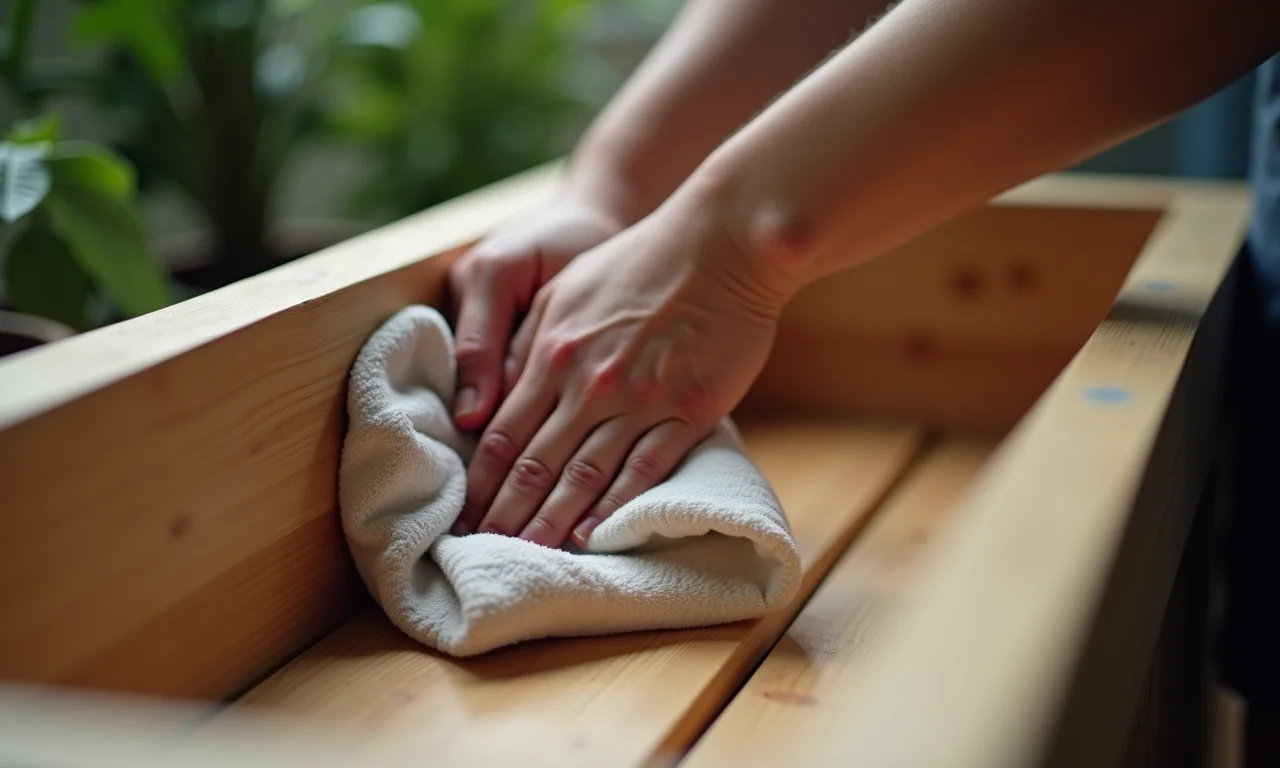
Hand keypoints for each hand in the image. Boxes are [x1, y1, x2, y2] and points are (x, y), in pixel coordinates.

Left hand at [452, 198, 790, 548]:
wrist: (722, 243)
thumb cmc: (642, 261)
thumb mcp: (566, 289)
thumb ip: (527, 342)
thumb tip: (493, 394)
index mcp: (553, 352)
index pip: (502, 433)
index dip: (480, 481)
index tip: (463, 515)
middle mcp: (588, 382)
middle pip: (534, 463)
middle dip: (505, 513)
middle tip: (483, 551)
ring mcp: (640, 398)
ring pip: (583, 474)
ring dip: (551, 521)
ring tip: (528, 556)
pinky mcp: (688, 409)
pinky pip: (644, 468)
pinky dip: (615, 505)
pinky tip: (593, 534)